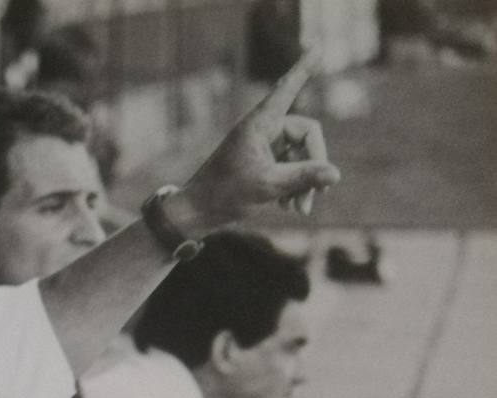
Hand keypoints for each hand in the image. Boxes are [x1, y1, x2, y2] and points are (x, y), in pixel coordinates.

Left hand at [175, 52, 340, 229]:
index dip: (303, 70)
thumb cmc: (225, 195)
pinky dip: (293, 186)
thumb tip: (336, 174)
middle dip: (313, 166)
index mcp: (259, 124)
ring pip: (300, 155)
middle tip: (313, 198)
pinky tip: (290, 207)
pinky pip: (290, 166)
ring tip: (300, 210)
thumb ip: (304, 177)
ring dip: (304, 182)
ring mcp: (263, 146)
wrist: (196, 213)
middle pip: (307, 136)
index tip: (315, 49)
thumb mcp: (268, 186)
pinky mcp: (262, 162)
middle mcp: (263, 129)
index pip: (287, 90)